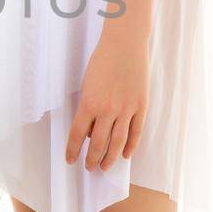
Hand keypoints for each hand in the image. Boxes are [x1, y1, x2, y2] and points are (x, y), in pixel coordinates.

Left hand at [65, 31, 149, 169]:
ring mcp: (126, 109)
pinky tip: (125, 154)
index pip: (77, 135)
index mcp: (89, 103)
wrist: (125, 44)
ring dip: (110, 158)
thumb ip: (88, 108)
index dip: (73, 150)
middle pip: (98, 143)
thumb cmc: (102, 60)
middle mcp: (107, 110)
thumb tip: (90, 130)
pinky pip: (136, 132)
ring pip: (117, 142)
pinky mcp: (141, 106)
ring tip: (105, 167)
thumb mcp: (87, 84)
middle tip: (90, 167)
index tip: (71, 160)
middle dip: (92, 159)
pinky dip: (131, 146)